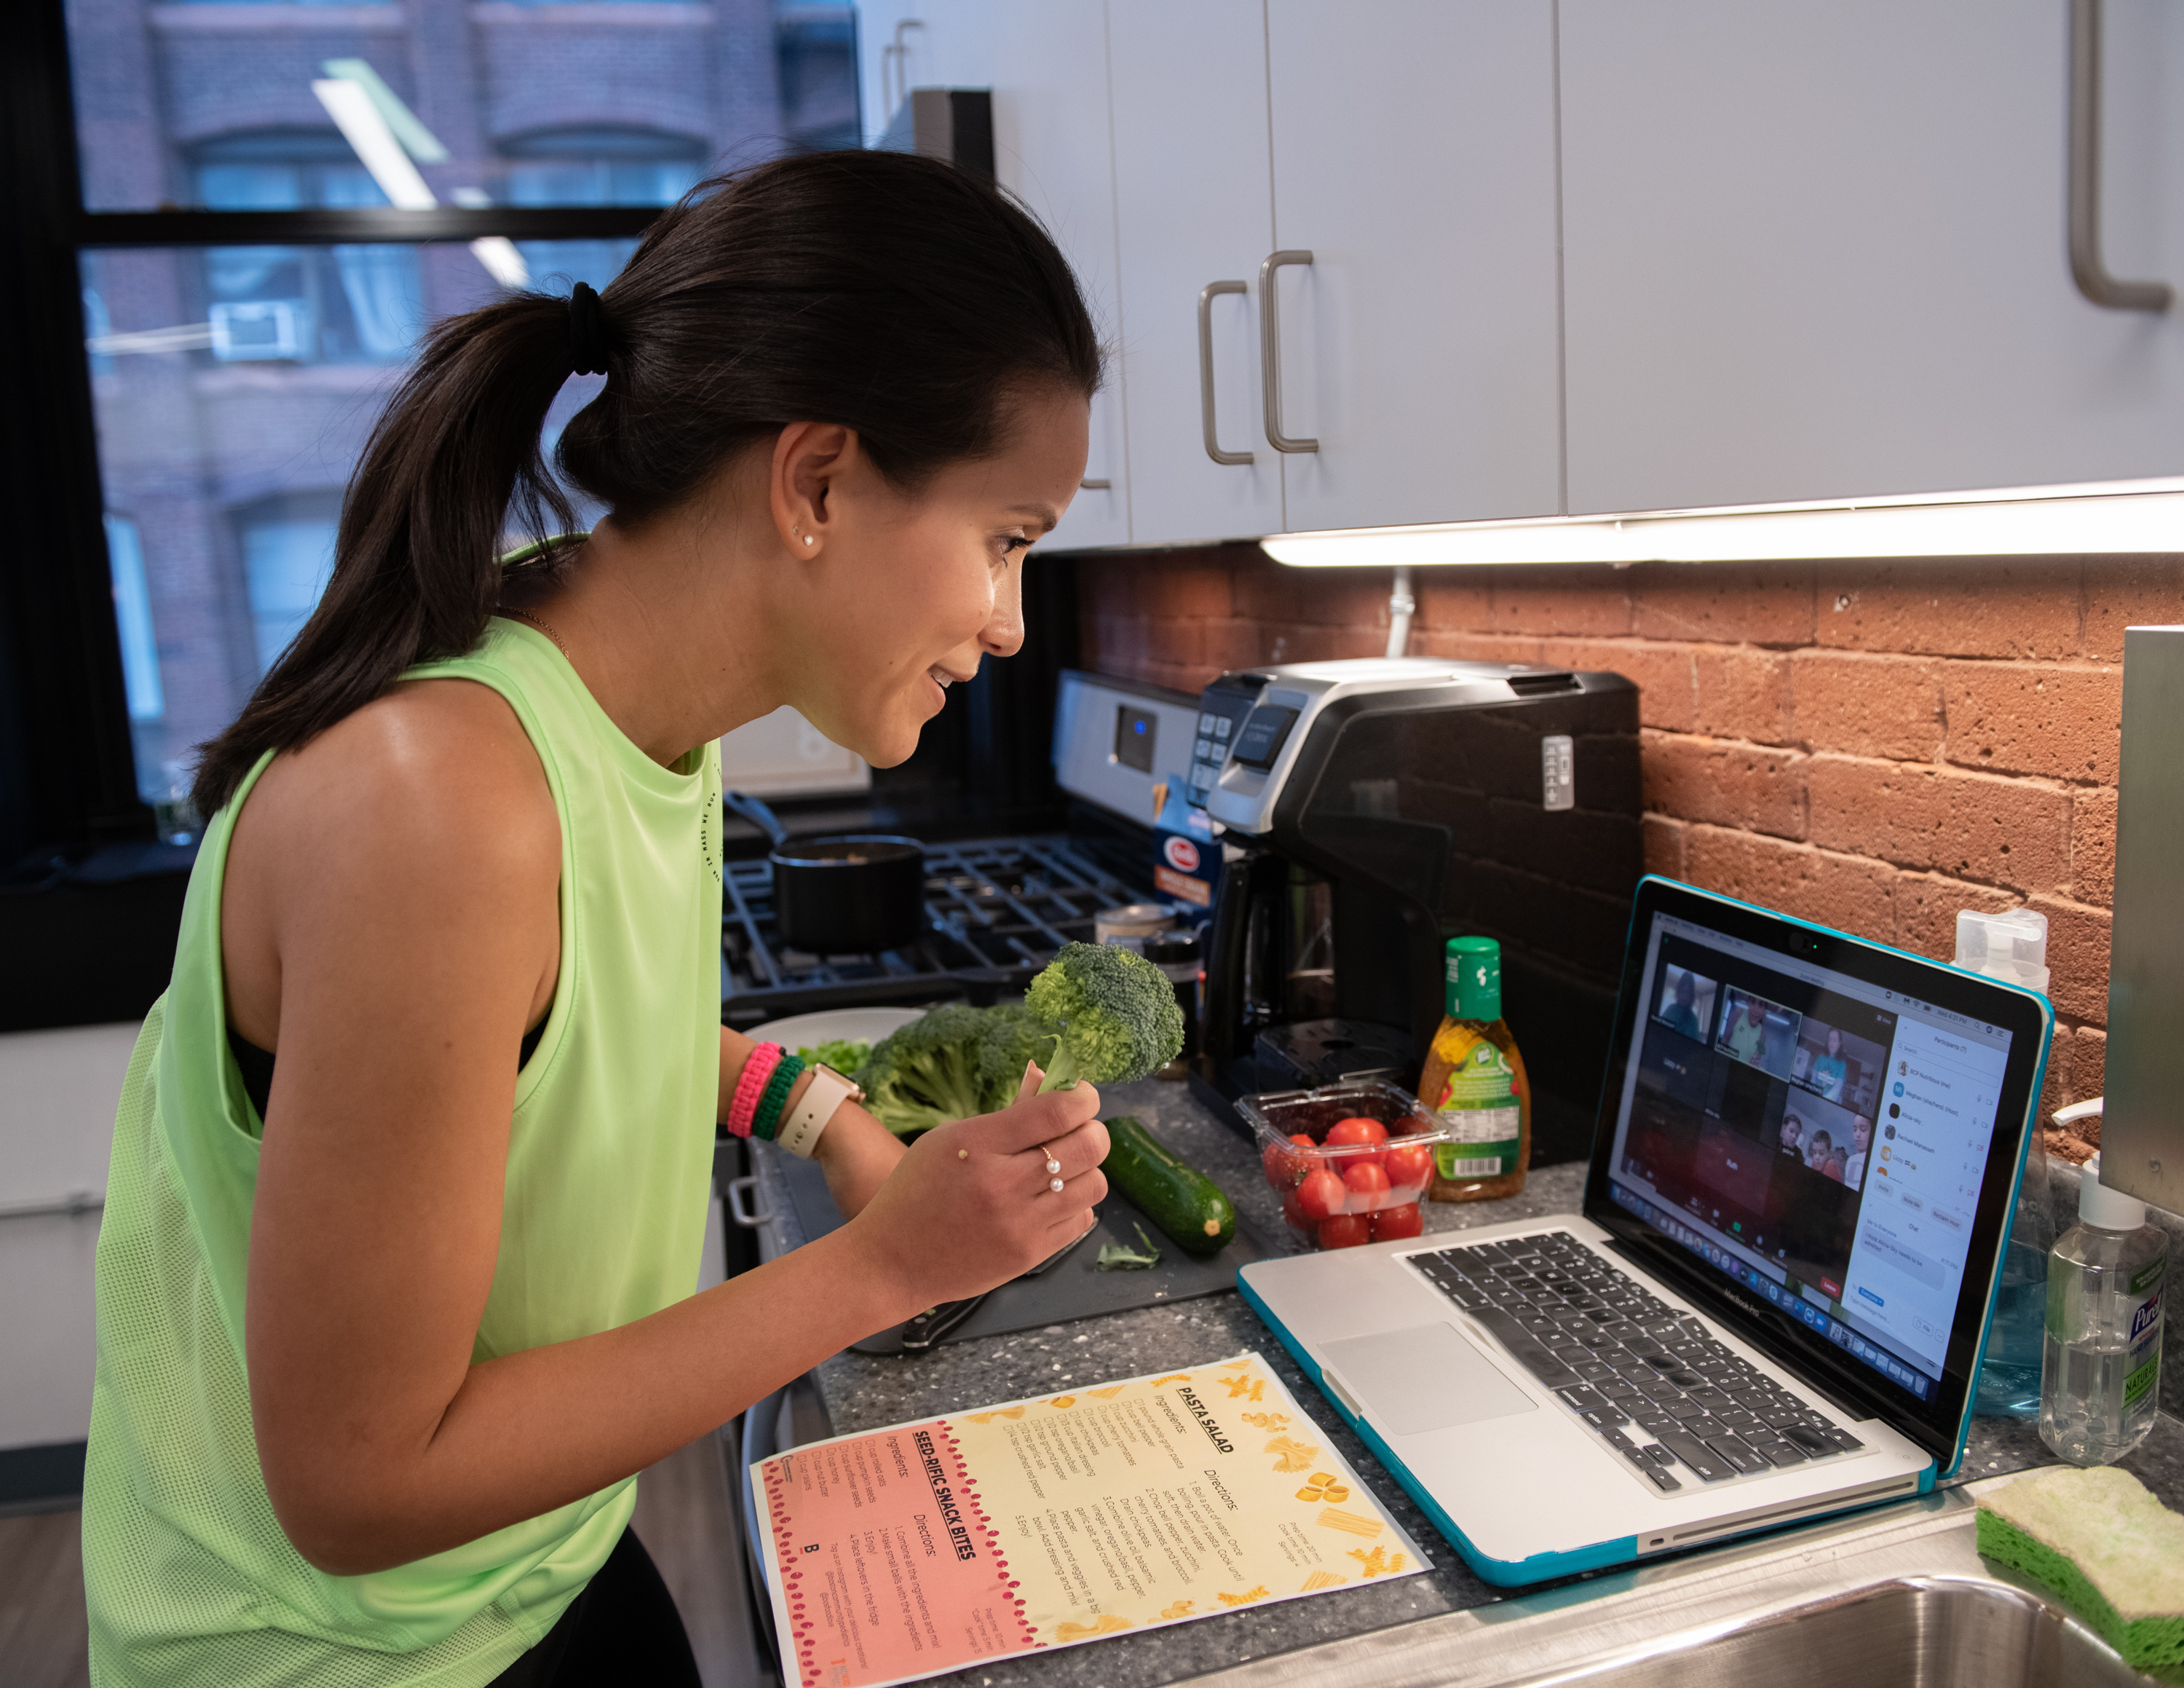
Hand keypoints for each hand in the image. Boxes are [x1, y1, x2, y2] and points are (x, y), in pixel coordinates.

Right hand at [846, 1060, 1107, 1311]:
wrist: (893, 1262)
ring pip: (1095, 1183)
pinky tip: (1049, 1199)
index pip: (1057, 1111)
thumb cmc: (917, 1191)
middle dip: (1092, 1129)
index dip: (1083, 1096)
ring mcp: (1020, 1224)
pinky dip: (1074, 1204)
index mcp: (978, 1145)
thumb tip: (1048, 1075)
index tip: (1081, 1095)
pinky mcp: (1030, 1255)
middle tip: (1076, 1129)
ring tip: (1062, 1167)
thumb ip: (1008, 1113)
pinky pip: (1083, 1218)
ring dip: (1086, 1168)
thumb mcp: (950, 1138)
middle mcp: (1003, 1184)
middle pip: (1089, 1145)